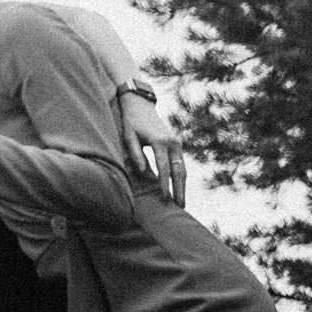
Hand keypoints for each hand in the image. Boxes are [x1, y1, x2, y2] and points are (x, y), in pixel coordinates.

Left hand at [120, 91, 185, 206]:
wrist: (140, 105)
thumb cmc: (131, 122)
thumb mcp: (129, 136)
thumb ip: (136, 154)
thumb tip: (144, 173)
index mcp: (160, 141)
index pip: (164, 168)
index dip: (164, 184)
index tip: (164, 198)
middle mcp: (172, 142)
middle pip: (179, 170)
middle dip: (180, 189)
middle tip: (180, 206)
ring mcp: (177, 143)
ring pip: (183, 168)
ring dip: (182, 185)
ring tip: (181, 202)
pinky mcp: (177, 143)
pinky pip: (181, 163)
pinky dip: (181, 177)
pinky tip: (179, 188)